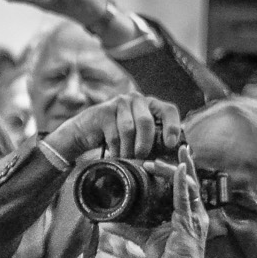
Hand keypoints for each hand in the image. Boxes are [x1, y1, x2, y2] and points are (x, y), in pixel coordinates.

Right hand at [45, 94, 180, 165]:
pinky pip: (114, 134)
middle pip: (146, 122)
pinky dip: (116, 149)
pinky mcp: (104, 111)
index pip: (168, 110)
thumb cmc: (116, 137)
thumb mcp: (138, 136)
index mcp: (150, 104)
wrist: (84, 133)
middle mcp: (136, 99)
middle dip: (145, 143)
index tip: (170, 144)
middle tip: (141, 157)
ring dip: (128, 148)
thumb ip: (154, 139)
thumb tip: (172, 153)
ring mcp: (119, 102)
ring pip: (129, 129)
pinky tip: (114, 154)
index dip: (172, 127)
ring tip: (126, 158)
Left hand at [116, 146, 211, 257]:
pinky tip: (179, 168)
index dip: (181, 170)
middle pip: (190, 181)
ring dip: (172, 170)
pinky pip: (186, 198)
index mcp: (188, 214)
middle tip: (169, 148)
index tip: (170, 155)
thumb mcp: (145, 239)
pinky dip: (181, 181)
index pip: (186, 186)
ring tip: (157, 161)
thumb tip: (107, 222)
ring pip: (187, 185)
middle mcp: (195, 213)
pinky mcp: (189, 223)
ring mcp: (194, 217)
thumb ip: (128, 229)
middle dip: (180, 163)